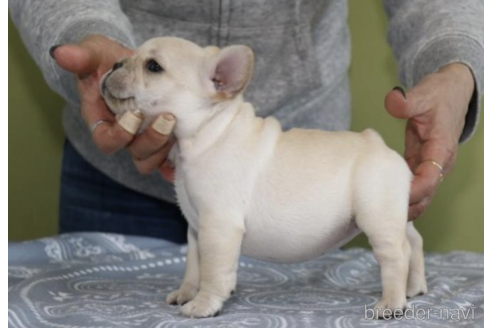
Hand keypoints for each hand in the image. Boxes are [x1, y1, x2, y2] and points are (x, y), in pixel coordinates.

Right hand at [51, 35, 175, 180]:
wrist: (131, 62)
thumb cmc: (106, 60)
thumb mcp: (94, 54)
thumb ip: (80, 56)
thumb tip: (60, 53)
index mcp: (103, 122)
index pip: (107, 142)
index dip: (120, 136)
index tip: (134, 116)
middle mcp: (125, 136)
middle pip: (136, 154)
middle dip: (152, 141)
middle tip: (168, 119)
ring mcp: (144, 138)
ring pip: (153, 158)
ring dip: (166, 148)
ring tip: (179, 126)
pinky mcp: (163, 137)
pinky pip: (169, 159)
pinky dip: (176, 161)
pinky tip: (188, 148)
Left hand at [385, 63, 474, 219]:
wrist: (452, 91)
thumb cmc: (439, 93)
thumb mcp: (424, 93)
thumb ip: (407, 100)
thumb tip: (393, 101)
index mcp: (441, 148)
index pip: (430, 178)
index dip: (413, 191)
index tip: (392, 198)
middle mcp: (440, 162)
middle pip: (426, 195)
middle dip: (406, 207)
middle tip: (380, 216)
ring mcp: (432, 165)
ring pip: (421, 196)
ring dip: (404, 206)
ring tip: (378, 215)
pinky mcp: (422, 164)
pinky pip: (414, 187)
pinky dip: (401, 196)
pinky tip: (382, 202)